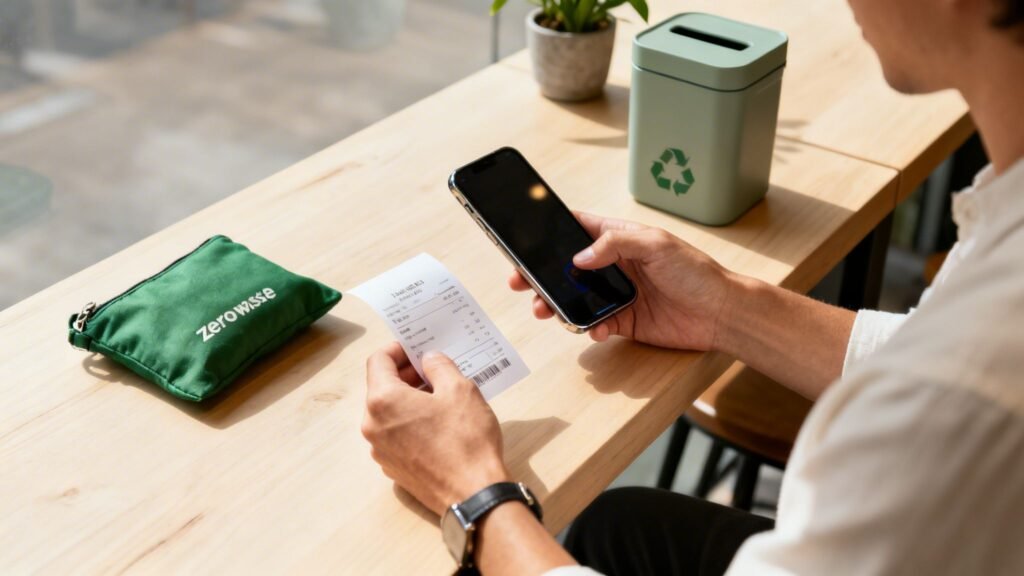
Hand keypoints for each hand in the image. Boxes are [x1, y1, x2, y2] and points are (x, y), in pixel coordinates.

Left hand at [361, 342, 509, 514]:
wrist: (473, 494)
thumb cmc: (466, 439)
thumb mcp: (460, 389)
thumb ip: (439, 366)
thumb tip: (428, 360)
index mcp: (383, 401)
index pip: (378, 361)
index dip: (398, 349)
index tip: (418, 347)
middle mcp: (373, 425)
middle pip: (381, 387)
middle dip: (406, 374)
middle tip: (434, 370)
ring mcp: (381, 450)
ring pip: (388, 412)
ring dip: (409, 398)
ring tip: (440, 396)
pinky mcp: (393, 468)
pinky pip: (395, 435)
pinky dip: (410, 422)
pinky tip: (438, 423)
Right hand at [510, 212, 734, 351]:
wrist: (721, 313)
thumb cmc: (696, 272)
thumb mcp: (656, 245)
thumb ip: (615, 244)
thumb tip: (579, 256)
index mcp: (620, 239)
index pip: (578, 228)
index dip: (551, 230)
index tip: (525, 236)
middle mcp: (614, 265)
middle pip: (567, 267)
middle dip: (540, 275)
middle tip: (521, 282)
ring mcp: (618, 294)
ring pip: (575, 298)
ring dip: (556, 304)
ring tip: (545, 310)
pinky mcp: (624, 321)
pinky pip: (595, 324)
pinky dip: (588, 329)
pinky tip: (593, 330)